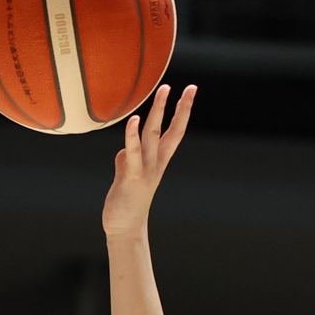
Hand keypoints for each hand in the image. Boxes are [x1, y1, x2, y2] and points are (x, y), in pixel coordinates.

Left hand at [101, 83, 192, 242]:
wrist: (124, 227)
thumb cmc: (127, 200)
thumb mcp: (127, 174)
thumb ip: (127, 159)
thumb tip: (124, 150)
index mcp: (158, 161)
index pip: (175, 131)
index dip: (183, 111)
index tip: (190, 91)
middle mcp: (156, 162)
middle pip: (170, 129)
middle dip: (179, 107)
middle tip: (189, 87)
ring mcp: (146, 169)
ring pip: (153, 134)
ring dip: (158, 111)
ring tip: (164, 90)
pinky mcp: (132, 176)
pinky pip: (133, 152)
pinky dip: (133, 135)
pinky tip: (134, 120)